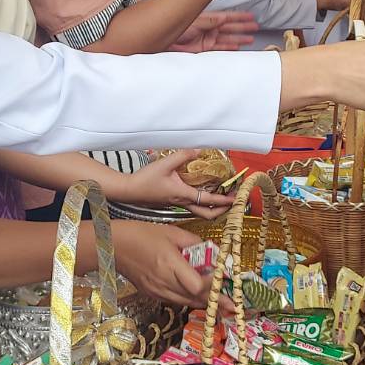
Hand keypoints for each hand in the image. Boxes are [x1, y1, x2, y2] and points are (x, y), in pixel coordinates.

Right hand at [110, 150, 233, 219]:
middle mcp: (182, 202)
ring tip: (221, 197)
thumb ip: (183, 155)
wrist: (129, 190)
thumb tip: (200, 150)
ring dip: (212, 206)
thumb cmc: (145, 180)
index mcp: (183, 195)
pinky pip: (191, 204)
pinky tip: (202, 190)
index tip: (234, 199)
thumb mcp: (165, 164)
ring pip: (199, 210)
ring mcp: (177, 203)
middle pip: (206, 214)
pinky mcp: (172, 201)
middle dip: (221, 210)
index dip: (223, 200)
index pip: (208, 200)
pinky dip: (201, 201)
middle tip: (230, 202)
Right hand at [111, 221, 232, 309]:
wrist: (113, 245)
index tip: (223, 280)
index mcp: (170, 264)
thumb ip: (195, 243)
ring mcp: (157, 291)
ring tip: (221, 305)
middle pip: (195, 299)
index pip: (197, 285)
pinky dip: (189, 299)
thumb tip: (213, 252)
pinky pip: (176, 301)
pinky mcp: (152, 294)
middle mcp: (164, 282)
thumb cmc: (142, 234)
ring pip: (186, 303)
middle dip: (216, 302)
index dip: (213, 285)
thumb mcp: (172, 232)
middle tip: (233, 305)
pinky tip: (197, 296)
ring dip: (204, 303)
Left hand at [170, 10, 259, 51]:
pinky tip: (237, 47)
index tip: (251, 16)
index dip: (240, 17)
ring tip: (250, 39)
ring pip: (228, 38)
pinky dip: (229, 48)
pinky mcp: (205, 49)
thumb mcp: (196, 22)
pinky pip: (220, 48)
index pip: (228, 17)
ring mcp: (208, 38)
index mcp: (208, 19)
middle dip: (243, 27)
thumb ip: (210, 21)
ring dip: (239, 38)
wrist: (165, 41)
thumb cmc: (177, 28)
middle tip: (255, 27)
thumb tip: (223, 18)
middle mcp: (210, 28)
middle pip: (230, 27)